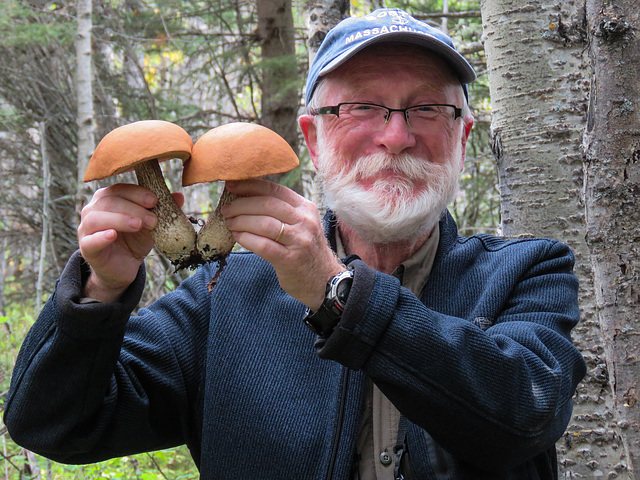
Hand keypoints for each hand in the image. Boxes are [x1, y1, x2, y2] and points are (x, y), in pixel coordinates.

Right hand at [78, 184, 182, 301]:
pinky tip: (113, 235)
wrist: (124, 267)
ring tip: (138, 225)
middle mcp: (93, 210)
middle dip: (133, 208)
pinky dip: (101, 236)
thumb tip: (179, 195)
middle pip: (109, 201)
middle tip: (152, 219)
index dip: (137, 193)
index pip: (120, 189)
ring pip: (97, 218)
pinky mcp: (86, 247)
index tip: (154, 200)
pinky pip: (89, 240)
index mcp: (108, 199)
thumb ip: (163, 209)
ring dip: (120, 219)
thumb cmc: (135, 240)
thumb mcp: (151, 225)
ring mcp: (86, 228)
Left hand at [222, 179, 344, 309]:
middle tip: (226, 210)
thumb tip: (246, 197)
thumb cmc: (306, 250)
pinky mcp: (290, 259)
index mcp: (305, 208)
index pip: (275, 190)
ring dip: (241, 222)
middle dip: (241, 205)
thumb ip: (281, 211)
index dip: (250, 186)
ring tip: (230, 224)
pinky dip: (246, 239)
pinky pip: (263, 245)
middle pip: (267, 204)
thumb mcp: (301, 224)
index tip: (232, 186)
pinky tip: (238, 237)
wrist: (324, 280)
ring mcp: (299, 240)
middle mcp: (305, 221)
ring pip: (263, 223)